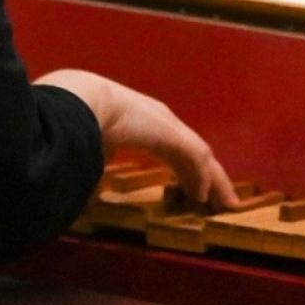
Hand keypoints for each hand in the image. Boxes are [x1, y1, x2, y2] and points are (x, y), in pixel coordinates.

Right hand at [35, 69, 239, 209]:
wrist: (83, 100)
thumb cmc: (79, 118)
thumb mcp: (91, 143)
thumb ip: (95, 161)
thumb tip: (86, 188)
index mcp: (143, 123)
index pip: (173, 148)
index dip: (184, 169)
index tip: (191, 189)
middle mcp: (161, 122)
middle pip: (193, 153)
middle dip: (207, 176)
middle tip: (218, 200)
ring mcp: (169, 127)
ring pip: (201, 157)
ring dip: (215, 182)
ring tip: (225, 204)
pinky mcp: (173, 135)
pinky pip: (196, 160)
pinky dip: (203, 179)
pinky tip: (204, 197)